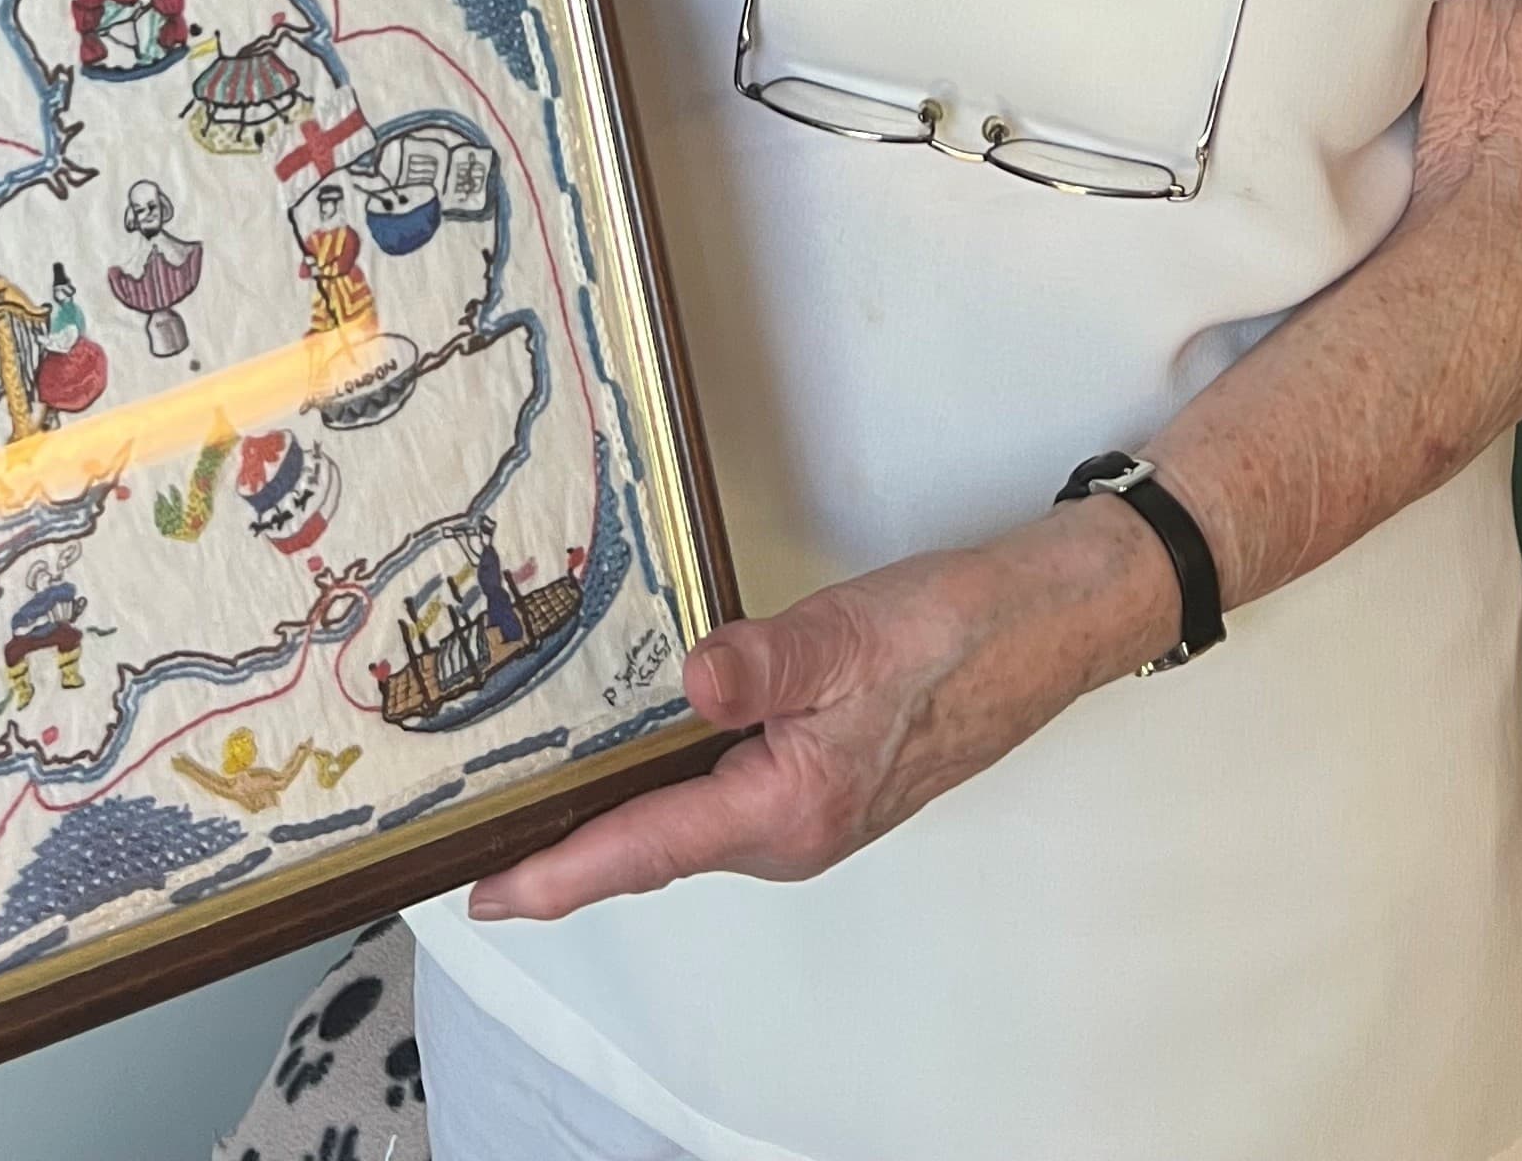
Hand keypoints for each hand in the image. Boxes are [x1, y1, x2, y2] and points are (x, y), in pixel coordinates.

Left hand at [464, 499, 1169, 923]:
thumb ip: (764, 662)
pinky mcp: (822, 779)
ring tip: (530, 800)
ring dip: (613, 821)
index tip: (484, 894)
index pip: (647, 848)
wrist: (1044, 626)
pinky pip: (720, 798)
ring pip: (687, 825)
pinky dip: (664, 790)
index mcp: (789, 809)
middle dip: (567, 852)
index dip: (558, 873)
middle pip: (654, 849)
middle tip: (477, 838)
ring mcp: (809, 811)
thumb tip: (693, 679)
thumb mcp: (848, 634)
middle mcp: (790, 830)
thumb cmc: (954, 632)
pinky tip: (633, 754)